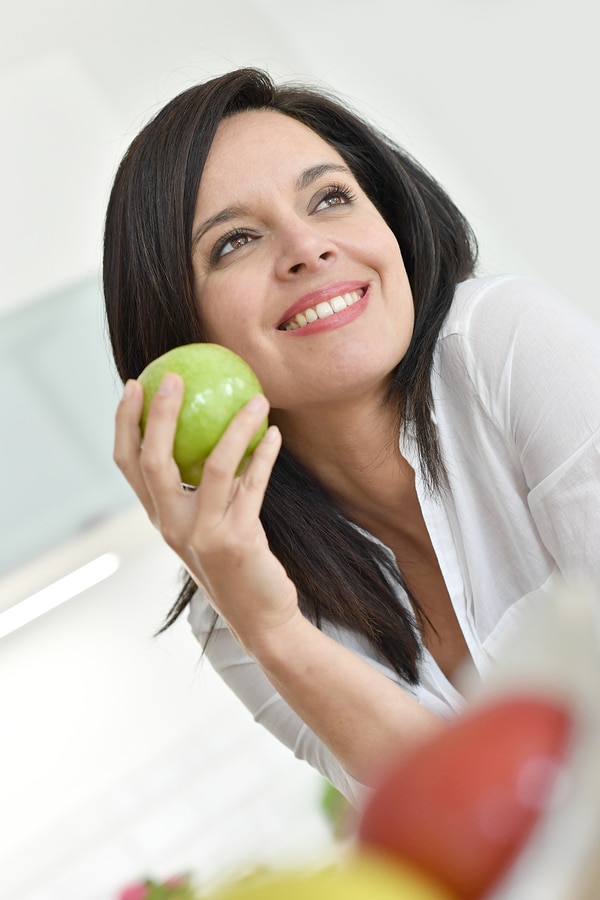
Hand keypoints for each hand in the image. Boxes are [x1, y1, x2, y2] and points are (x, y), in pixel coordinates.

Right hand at [113, 373, 299, 651]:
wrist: (261, 619)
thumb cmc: (237, 564)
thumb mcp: (210, 525)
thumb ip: (206, 488)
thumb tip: (217, 430)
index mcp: (160, 519)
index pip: (128, 465)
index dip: (125, 423)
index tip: (134, 385)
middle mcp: (172, 527)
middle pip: (154, 461)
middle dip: (160, 414)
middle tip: (174, 376)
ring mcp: (202, 536)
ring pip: (212, 466)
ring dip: (237, 426)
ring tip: (256, 398)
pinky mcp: (237, 542)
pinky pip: (252, 485)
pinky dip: (263, 455)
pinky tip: (275, 434)